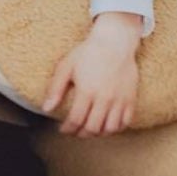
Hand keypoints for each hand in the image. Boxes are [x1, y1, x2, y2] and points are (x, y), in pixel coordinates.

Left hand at [42, 12, 141, 136]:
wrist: (115, 41)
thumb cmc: (88, 53)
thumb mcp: (66, 67)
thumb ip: (55, 89)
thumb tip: (46, 108)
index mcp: (87, 91)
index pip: (76, 120)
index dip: (67, 129)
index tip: (63, 129)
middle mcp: (104, 98)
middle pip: (92, 128)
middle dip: (80, 134)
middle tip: (75, 131)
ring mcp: (119, 99)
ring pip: (109, 129)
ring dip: (98, 134)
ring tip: (90, 129)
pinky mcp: (130, 98)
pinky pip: (125, 122)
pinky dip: (115, 129)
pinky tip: (106, 125)